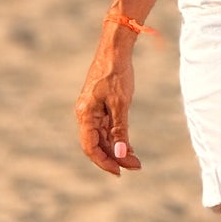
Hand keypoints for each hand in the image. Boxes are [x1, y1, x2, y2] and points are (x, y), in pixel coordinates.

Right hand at [75, 36, 143, 175]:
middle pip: (96, 145)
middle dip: (114, 158)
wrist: (115, 49)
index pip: (90, 147)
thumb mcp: (121, 104)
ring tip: (135, 160)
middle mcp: (85, 115)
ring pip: (102, 138)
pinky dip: (117, 138)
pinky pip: (106, 128)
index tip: (120, 172)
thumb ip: (120, 131)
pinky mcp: (100, 106)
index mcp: (85, 114)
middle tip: (135, 166)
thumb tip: (120, 155)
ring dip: (117, 150)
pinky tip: (129, 147)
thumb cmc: (117, 73)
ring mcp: (92, 111)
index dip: (104, 162)